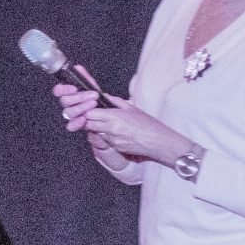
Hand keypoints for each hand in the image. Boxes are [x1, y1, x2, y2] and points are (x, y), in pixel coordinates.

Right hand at [51, 69, 105, 128]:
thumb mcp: (92, 86)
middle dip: (79, 97)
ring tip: (94, 104)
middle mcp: (68, 104)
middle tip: (93, 95)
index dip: (64, 89)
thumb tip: (78, 68)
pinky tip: (84, 119)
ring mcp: (71, 115)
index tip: (74, 88)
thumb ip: (84, 77)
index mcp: (68, 93)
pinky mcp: (76, 125)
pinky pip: (71, 126)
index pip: (58, 90)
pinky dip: (77, 123)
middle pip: (64, 101)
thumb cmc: (98, 99)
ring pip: (68, 112)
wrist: (108, 113)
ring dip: (81, 107)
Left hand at [73, 98, 193, 164]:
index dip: (87, 110)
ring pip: (94, 133)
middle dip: (87, 120)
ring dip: (95, 128)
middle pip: (88, 124)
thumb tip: (104, 97)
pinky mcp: (114, 147)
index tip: (89, 108)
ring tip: (104, 124)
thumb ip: (116, 102)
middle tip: (92, 116)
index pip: (90, 113)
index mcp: (114, 116)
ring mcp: (111, 139)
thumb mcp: (132, 108)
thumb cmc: (148, 124)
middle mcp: (110, 129)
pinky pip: (104, 140)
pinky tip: (114, 132)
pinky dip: (105, 136)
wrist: (157, 141)